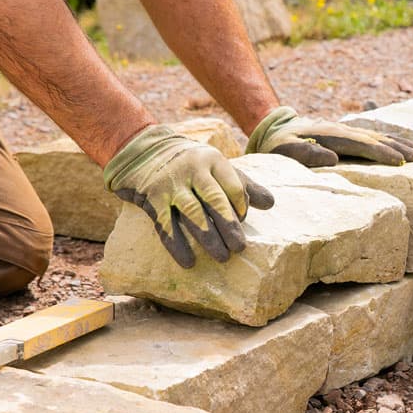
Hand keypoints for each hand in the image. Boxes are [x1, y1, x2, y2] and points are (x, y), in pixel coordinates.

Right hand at [104, 125, 273, 267]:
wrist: (142, 151)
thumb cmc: (189, 163)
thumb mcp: (216, 166)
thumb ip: (243, 185)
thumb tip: (271, 203)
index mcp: (213, 161)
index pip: (234, 186)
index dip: (241, 207)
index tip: (242, 221)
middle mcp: (192, 170)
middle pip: (215, 200)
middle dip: (229, 227)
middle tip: (240, 248)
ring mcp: (171, 184)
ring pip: (193, 214)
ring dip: (209, 238)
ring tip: (222, 257)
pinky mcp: (152, 198)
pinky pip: (167, 225)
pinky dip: (177, 245)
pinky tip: (189, 262)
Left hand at [246, 106, 412, 167]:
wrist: (275, 130)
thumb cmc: (278, 146)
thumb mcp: (285, 150)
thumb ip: (306, 153)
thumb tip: (333, 157)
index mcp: (331, 136)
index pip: (362, 144)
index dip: (382, 153)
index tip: (400, 161)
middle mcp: (342, 130)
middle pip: (375, 138)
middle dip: (398, 148)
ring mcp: (345, 130)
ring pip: (377, 136)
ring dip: (398, 144)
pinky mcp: (346, 134)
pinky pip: (371, 138)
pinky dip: (389, 142)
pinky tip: (400, 147)